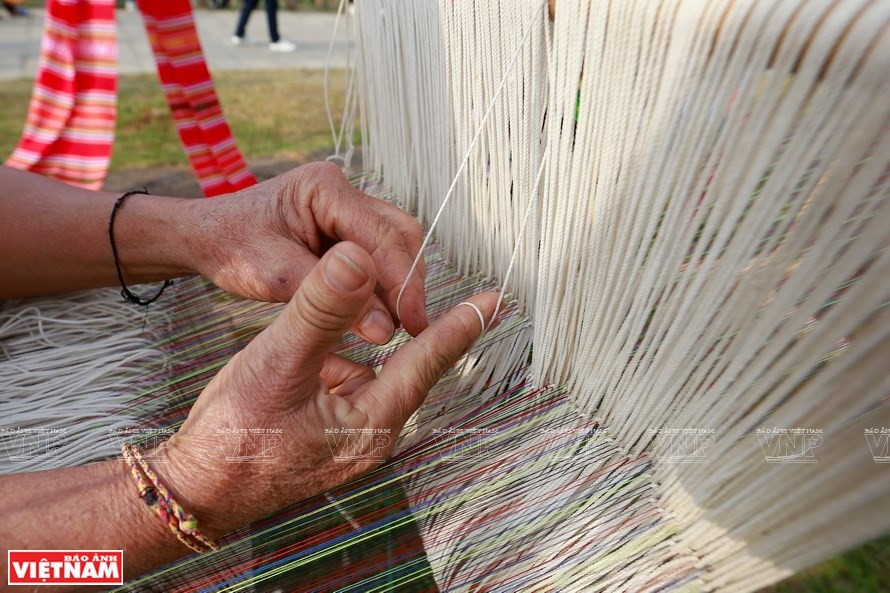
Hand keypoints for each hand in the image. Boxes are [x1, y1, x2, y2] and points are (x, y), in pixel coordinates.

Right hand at [156, 242, 499, 536]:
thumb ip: (320, 311)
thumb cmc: (234, 436)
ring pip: (376, 371)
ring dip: (368, 338)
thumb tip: (357, 260)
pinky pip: (350, 384)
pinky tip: (319, 342)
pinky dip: (341, 356)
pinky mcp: (329, 434)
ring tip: (355, 308)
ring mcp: (350, 437)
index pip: (428, 359)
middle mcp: (372, 433)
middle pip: (407, 364)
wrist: (197, 490)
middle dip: (413, 323)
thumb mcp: (277, 362)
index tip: (494, 299)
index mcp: (373, 421)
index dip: (461, 323)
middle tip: (425, 285)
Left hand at [185, 162, 428, 342]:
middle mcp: (343, 191)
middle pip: (399, 235)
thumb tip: (386, 328)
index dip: (403, 282)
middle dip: (406, 282)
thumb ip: (330, 300)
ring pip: (394, 245)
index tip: (414, 323)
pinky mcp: (346, 228)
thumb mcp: (274, 276)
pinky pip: (377, 255)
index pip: (382, 236)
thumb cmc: (231, 248)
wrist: (206, 238)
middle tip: (410, 328)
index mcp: (324, 188)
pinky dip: (381, 285)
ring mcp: (347, 208)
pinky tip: (377, 315)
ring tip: (393, 327)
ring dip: (397, 285)